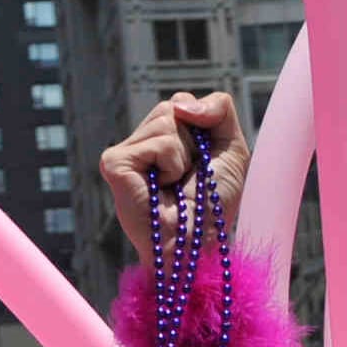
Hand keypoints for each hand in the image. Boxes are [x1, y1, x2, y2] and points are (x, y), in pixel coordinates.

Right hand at [100, 91, 248, 245]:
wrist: (197, 244)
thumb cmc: (213, 206)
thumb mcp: (231, 148)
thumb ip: (219, 108)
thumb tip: (181, 104)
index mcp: (159, 139)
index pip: (182, 102)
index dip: (203, 127)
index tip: (200, 164)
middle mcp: (138, 143)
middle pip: (174, 106)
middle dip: (194, 140)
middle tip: (186, 177)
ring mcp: (123, 153)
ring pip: (168, 119)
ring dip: (184, 156)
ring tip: (174, 185)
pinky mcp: (115, 163)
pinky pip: (160, 141)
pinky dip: (173, 164)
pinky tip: (162, 187)